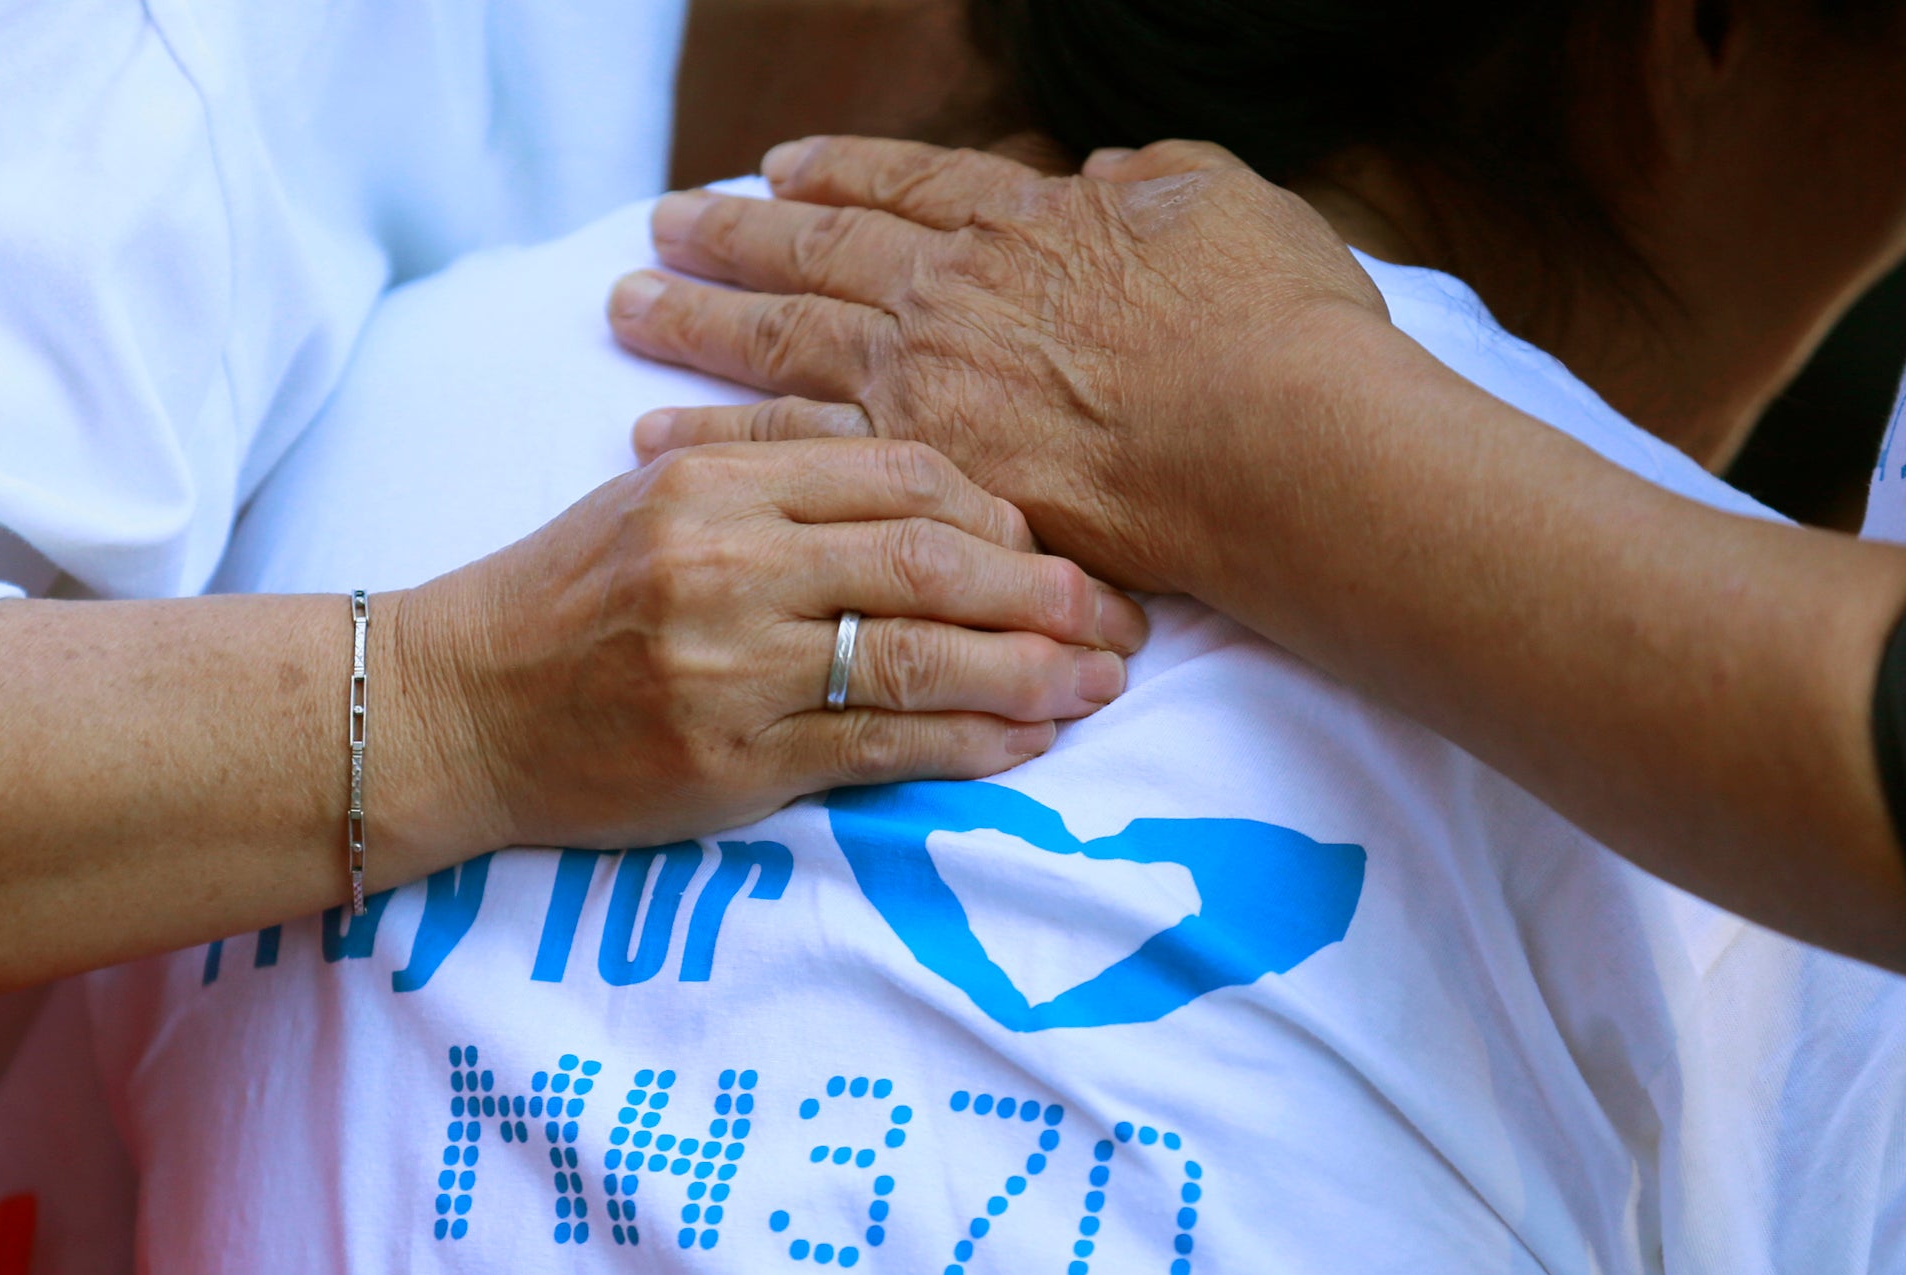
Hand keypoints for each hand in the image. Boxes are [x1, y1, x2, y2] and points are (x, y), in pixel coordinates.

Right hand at [401, 437, 1145, 851]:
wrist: (453, 709)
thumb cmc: (565, 597)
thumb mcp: (657, 496)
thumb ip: (779, 469)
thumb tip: (928, 485)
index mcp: (717, 483)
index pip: (899, 474)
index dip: (999, 512)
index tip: (1053, 547)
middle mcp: (729, 566)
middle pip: (930, 562)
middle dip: (1046, 592)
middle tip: (1122, 620)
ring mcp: (731, 670)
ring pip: (919, 657)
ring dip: (1031, 673)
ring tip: (1102, 684)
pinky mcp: (732, 765)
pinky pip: (881, 747)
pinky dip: (968, 744)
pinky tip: (1026, 743)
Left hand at [608, 137, 1386, 593]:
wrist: (1278, 444)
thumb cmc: (1275, 327)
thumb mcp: (1228, 205)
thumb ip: (1154, 183)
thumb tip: (1106, 176)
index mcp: (1024, 221)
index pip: (908, 184)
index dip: (841, 172)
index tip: (779, 165)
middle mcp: (953, 292)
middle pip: (817, 252)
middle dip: (735, 234)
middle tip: (665, 223)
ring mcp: (925, 382)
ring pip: (779, 340)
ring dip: (697, 321)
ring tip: (627, 306)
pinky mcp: (915, 478)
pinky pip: (787, 453)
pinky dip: (718, 439)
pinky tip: (655, 434)